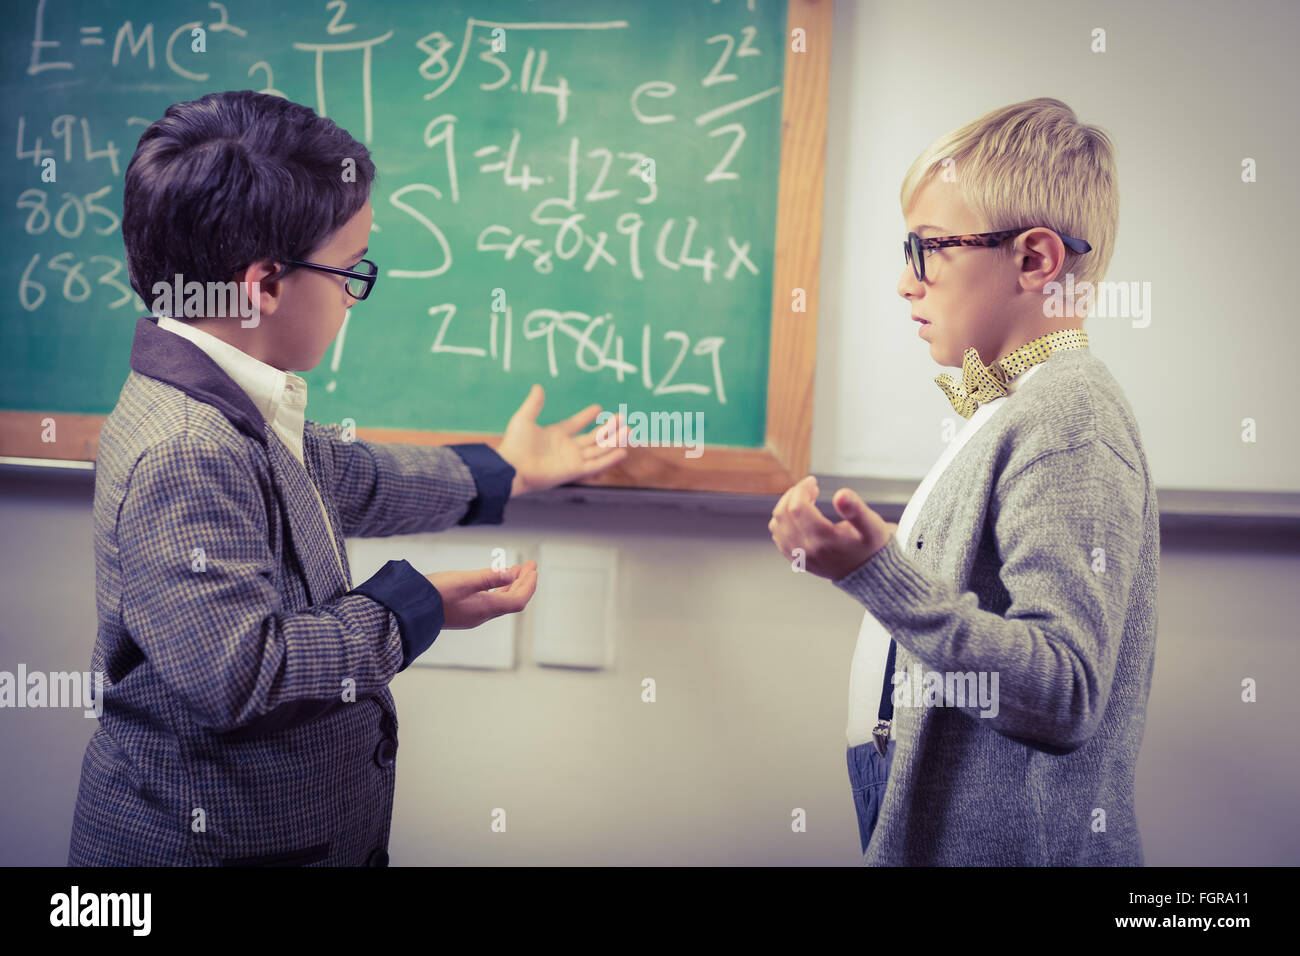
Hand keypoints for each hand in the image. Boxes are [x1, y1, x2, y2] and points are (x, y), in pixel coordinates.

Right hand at [425, 562, 537, 628]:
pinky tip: (495, 580)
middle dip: (523, 582)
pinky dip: (497, 589)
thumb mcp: (465, 581)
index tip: (533, 569)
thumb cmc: (435, 593)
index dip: (529, 585)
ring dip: (511, 585)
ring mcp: (472, 615)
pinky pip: (489, 601)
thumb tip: (514, 573)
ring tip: (517, 569)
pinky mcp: (462, 612)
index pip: (518, 600)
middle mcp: (481, 615)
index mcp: (485, 609)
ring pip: (500, 601)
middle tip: (530, 565)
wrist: (408, 609)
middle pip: (511, 600)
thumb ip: (490, 577)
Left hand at [496, 384, 629, 495]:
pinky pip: (596, 465)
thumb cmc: (515, 444)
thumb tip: (538, 387)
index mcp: (556, 434)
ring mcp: (572, 459)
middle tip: (622, 418)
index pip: (576, 424)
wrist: (512, 467)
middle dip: (609, 429)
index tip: (598, 407)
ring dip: (614, 441)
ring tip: (629, 431)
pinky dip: (609, 459)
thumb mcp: (524, 419)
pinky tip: (621, 452)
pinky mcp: (574, 471)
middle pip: (593, 437)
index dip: (587, 416)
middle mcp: (568, 447)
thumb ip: (534, 404)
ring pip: (599, 449)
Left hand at [768, 476, 897, 579]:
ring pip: (777, 523)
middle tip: (810, 488)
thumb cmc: (870, 546)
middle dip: (794, 494)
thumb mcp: (871, 526)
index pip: (798, 507)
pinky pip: (778, 535)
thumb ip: (856, 509)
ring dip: (786, 505)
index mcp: (823, 540)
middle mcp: (806, 550)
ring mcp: (799, 556)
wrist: (868, 572)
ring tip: (806, 499)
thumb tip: (841, 494)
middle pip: (784, 513)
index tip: (812, 481)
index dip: (802, 489)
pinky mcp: (796, 559)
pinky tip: (799, 514)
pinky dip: (783, 520)